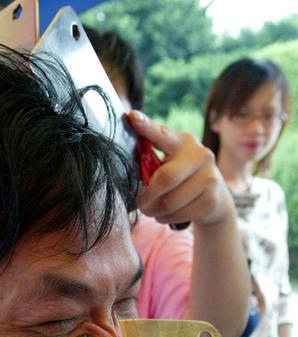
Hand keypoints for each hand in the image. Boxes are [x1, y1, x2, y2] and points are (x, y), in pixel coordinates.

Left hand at [127, 110, 235, 228]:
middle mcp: (200, 154)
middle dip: (146, 196)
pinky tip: (165, 215)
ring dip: (154, 210)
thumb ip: (151, 162)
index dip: (146, 127)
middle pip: (165, 178)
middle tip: (139, 204)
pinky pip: (179, 214)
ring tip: (152, 210)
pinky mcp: (212, 198)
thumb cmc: (180, 180)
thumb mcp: (169, 164)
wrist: (214, 199)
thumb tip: (122, 167)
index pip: (162, 135)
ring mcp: (210, 176)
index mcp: (182, 142)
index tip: (131, 117)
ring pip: (170, 201)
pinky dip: (165, 219)